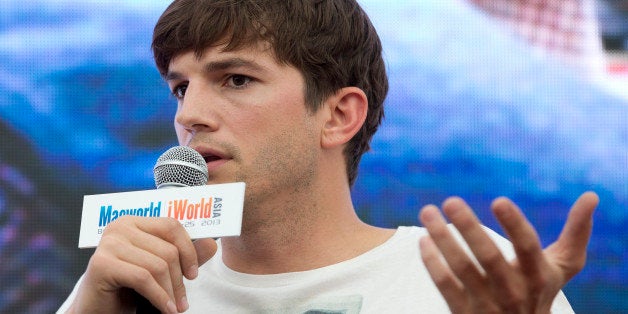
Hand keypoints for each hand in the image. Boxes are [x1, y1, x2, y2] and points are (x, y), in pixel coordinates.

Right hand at [68, 216, 217, 313]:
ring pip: (157, 265)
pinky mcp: (101, 263)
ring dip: (170, 292)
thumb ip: (183, 256)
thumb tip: (212, 244)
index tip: (193, 274)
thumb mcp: (159, 270)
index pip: (171, 226)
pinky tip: (165, 309)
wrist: (97, 309)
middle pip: (167, 249)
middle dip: (179, 280)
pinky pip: (143, 279)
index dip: (188, 250)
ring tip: (174, 308)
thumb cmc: (127, 288)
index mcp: (134, 222)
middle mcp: (119, 227)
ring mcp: (108, 243)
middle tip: (182, 301)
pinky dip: (159, 297)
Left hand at [418, 192, 597, 312]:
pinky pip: (445, 286)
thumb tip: (592, 195)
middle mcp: (514, 291)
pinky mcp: (465, 312)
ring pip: (462, 269)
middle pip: (489, 257)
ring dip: (443, 239)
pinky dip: (432, 263)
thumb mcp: (562, 267)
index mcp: (538, 276)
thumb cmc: (540, 290)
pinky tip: (423, 241)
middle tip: (451, 201)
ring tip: (428, 213)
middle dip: (468, 227)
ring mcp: (488, 304)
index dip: (514, 224)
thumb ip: (577, 233)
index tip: (498, 200)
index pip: (527, 247)